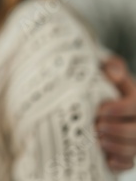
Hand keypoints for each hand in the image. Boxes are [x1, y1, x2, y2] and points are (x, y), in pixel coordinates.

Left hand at [97, 56, 135, 171]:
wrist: (102, 100)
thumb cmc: (105, 84)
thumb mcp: (110, 70)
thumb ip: (113, 67)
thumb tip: (112, 72)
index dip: (121, 109)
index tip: (102, 110)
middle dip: (118, 130)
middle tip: (97, 126)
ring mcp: (135, 138)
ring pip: (134, 148)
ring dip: (117, 146)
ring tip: (98, 140)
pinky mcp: (128, 152)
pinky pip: (129, 162)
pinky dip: (119, 163)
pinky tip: (106, 159)